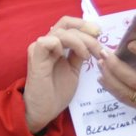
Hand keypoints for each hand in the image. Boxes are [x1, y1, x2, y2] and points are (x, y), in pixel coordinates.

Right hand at [24, 16, 105, 133]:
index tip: (100, 33)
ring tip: (88, 56)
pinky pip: (48, 42)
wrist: (43, 111)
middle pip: (66, 24)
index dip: (85, 25)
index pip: (68, 25)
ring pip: (61, 31)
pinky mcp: (35, 59)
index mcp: (55, 46)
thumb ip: (79, 55)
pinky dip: (64, 45)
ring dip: (80, 41)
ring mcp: (39, 50)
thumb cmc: (56, 92)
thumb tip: (93, 41)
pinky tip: (74, 57)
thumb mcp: (74, 70)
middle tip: (98, 46)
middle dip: (87, 32)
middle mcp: (46, 44)